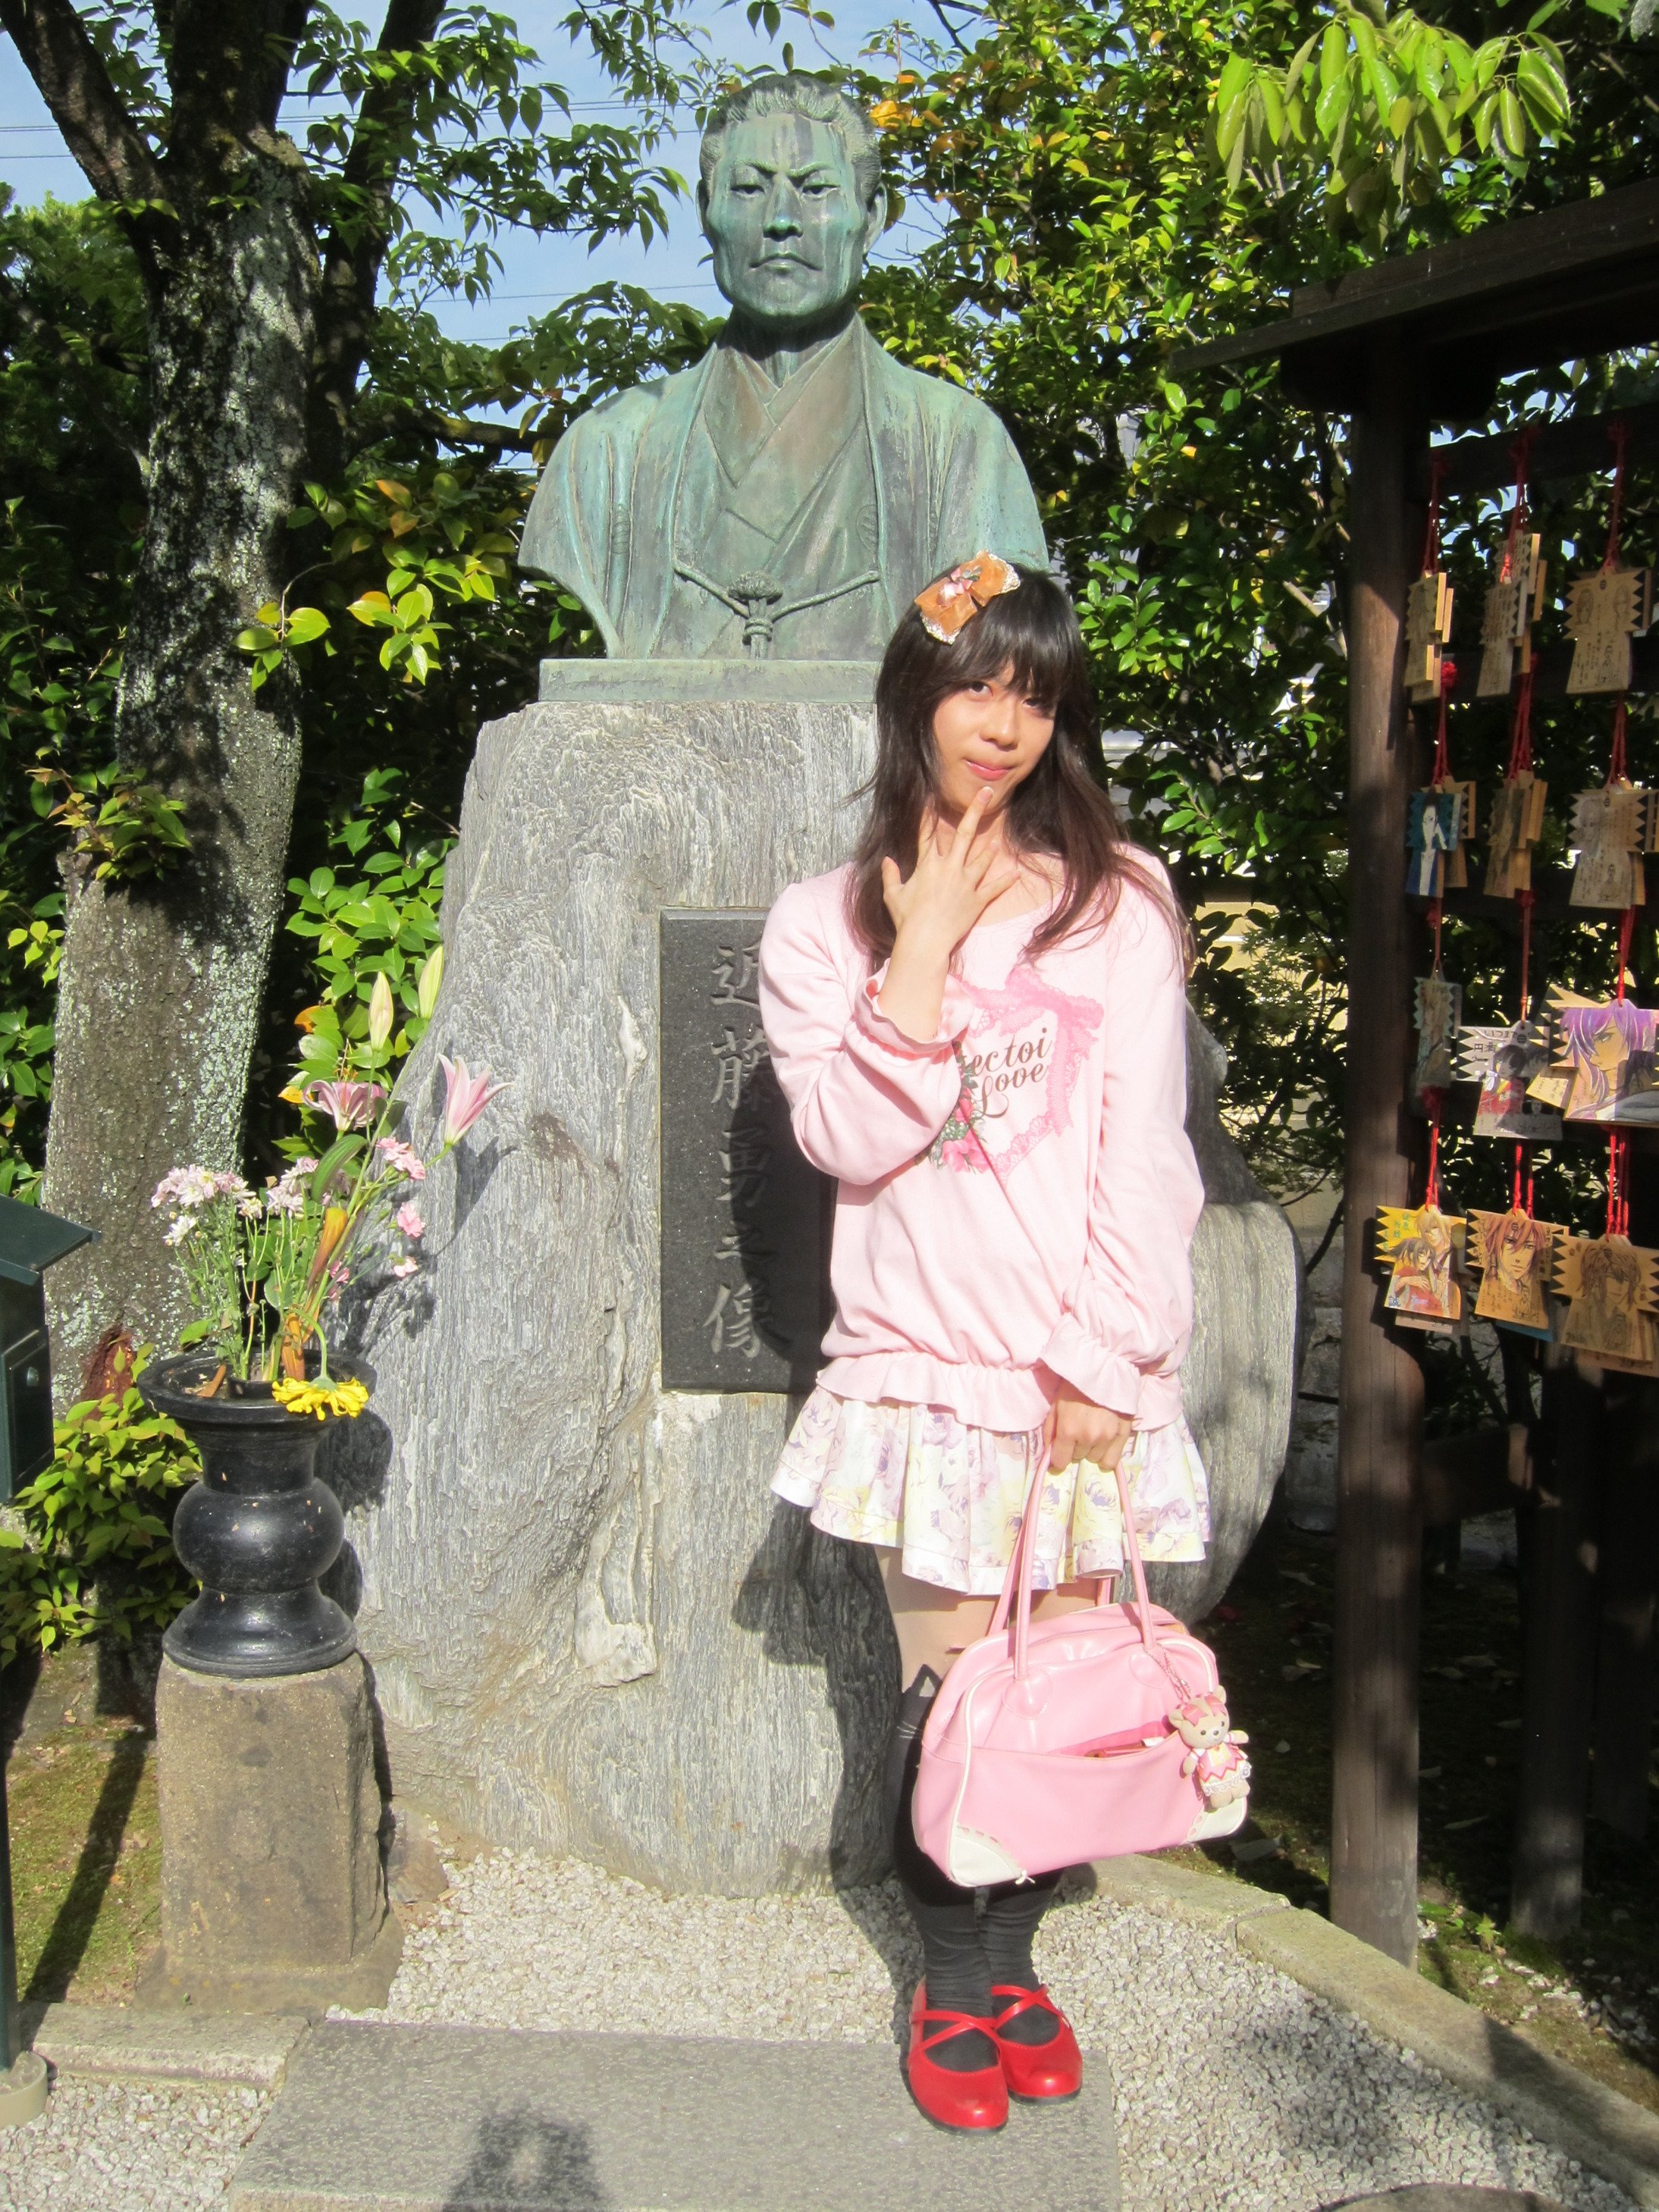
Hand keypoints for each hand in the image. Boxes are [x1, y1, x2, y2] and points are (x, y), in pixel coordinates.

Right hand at [880, 788, 1017, 954]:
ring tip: (996, 840)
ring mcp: (966, 883)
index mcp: (928, 865)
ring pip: (982, 859)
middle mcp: (950, 868)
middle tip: (986, 792)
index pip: (927, 834)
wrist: (925, 940)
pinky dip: (1005, 881)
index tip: (931, 797)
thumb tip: (887, 860)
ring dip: (990, 849)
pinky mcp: (977, 900)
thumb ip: (890, 875)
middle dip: (975, 810)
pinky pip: (994, 888)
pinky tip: (1016, 873)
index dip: (928, 815)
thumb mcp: (893, 895)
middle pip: (964, 833)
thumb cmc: (906, 919)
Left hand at [1046, 1391, 1134, 1473]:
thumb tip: (1050, 1452)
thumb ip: (1050, 1431)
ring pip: (1095, 1459)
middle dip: (1076, 1447)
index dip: (1059, 1456)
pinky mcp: (1123, 1434)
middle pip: (1078, 1458)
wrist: (1103, 1368)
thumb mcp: (1056, 1405)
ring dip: (1092, 1449)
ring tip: (1093, 1432)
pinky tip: (1104, 1443)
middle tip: (1079, 1430)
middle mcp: (1088, 1437)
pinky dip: (1106, 1454)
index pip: (1060, 1461)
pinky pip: (1112, 1460)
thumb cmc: (1075, 1385)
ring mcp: (1108, 1437)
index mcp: (1069, 1430)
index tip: (1061, 1449)